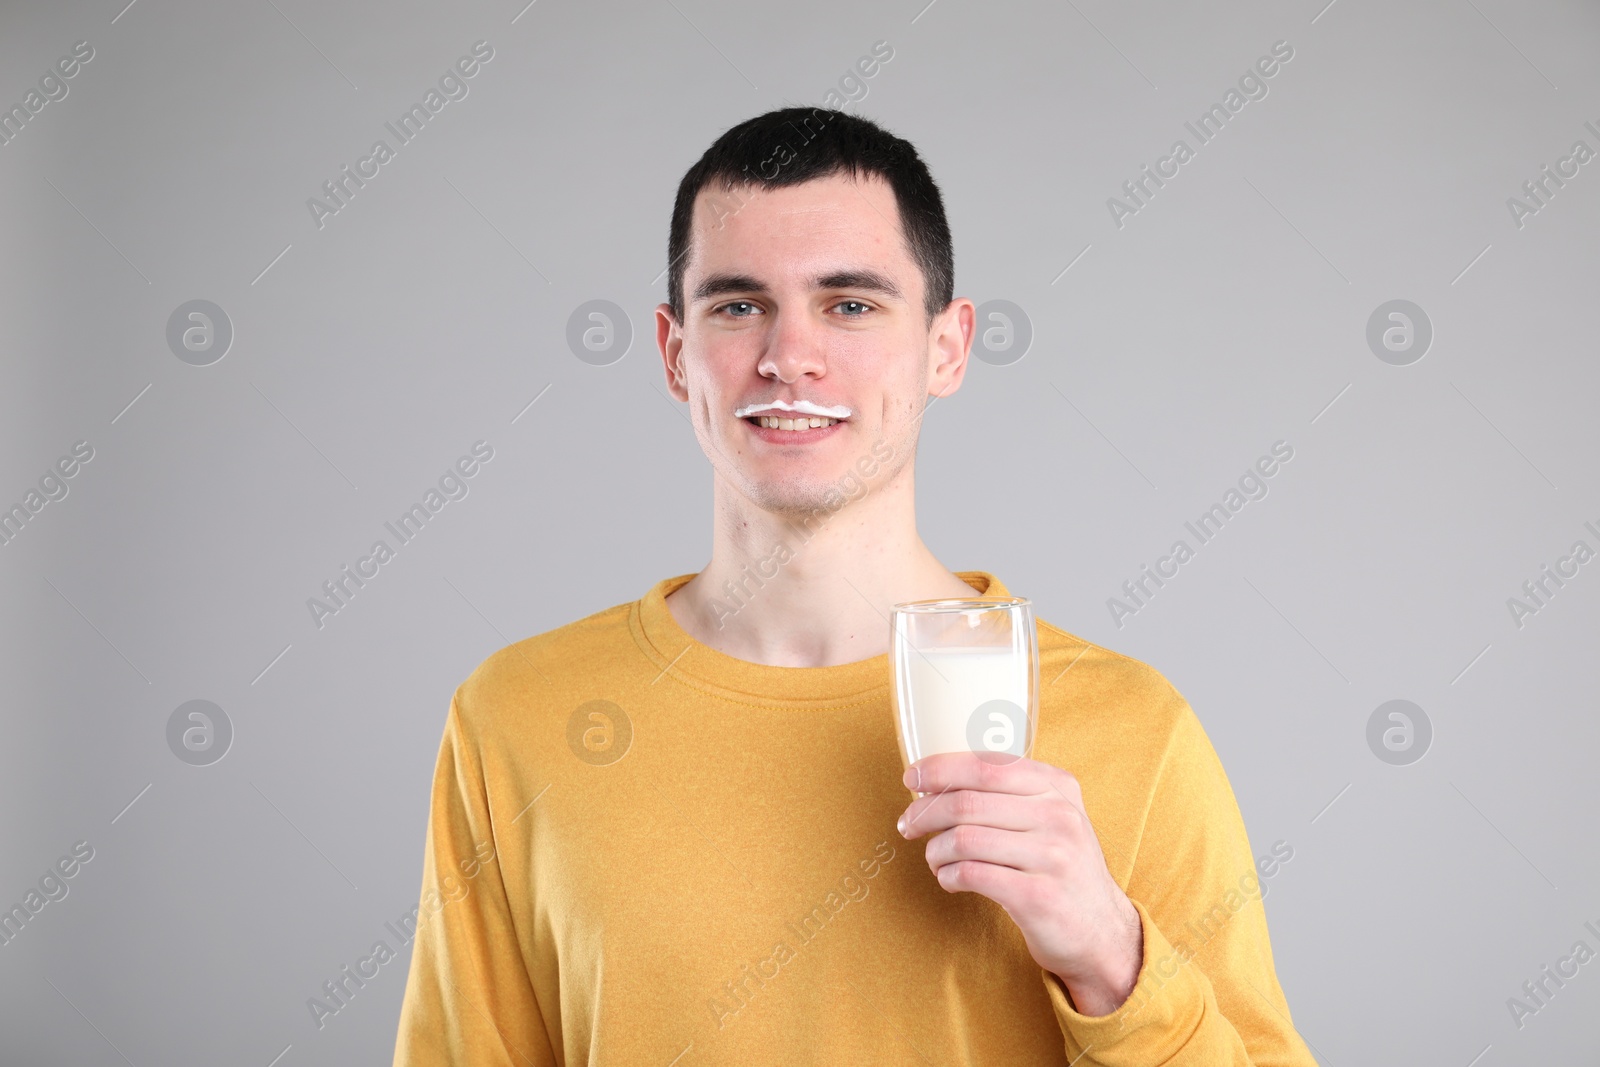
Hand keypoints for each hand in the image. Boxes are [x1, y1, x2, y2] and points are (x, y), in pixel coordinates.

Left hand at [898, 752, 1143, 1015]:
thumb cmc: (1062, 869)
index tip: (912, 778)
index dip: (940, 769)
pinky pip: (972, 875)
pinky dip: (949, 876)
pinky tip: (950, 879)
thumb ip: (1011, 793)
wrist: (1103, 932)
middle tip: (908, 825)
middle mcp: (1058, 815)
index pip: (987, 766)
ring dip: (935, 850)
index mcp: (1058, 786)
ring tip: (934, 859)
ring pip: (964, 839)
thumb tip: (937, 781)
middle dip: (926, 812)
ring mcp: (1052, 856)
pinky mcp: (1038, 896)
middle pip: (968, 802)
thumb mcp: (1053, 817)